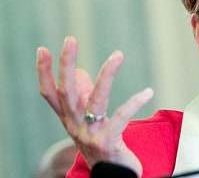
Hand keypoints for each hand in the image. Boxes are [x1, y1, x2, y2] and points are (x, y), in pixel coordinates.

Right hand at [37, 36, 153, 175]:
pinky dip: (134, 103)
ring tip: (117, 55)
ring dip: (106, 75)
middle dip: (66, 64)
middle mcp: (75, 126)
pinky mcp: (108, 143)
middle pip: (67, 92)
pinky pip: (121, 118)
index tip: (43, 49)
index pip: (51, 94)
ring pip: (95, 100)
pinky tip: (148, 91)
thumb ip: (85, 98)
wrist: (113, 176)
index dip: (45, 73)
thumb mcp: (90, 120)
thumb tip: (79, 72)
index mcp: (69, 119)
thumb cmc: (104, 144)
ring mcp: (90, 135)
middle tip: (70, 40)